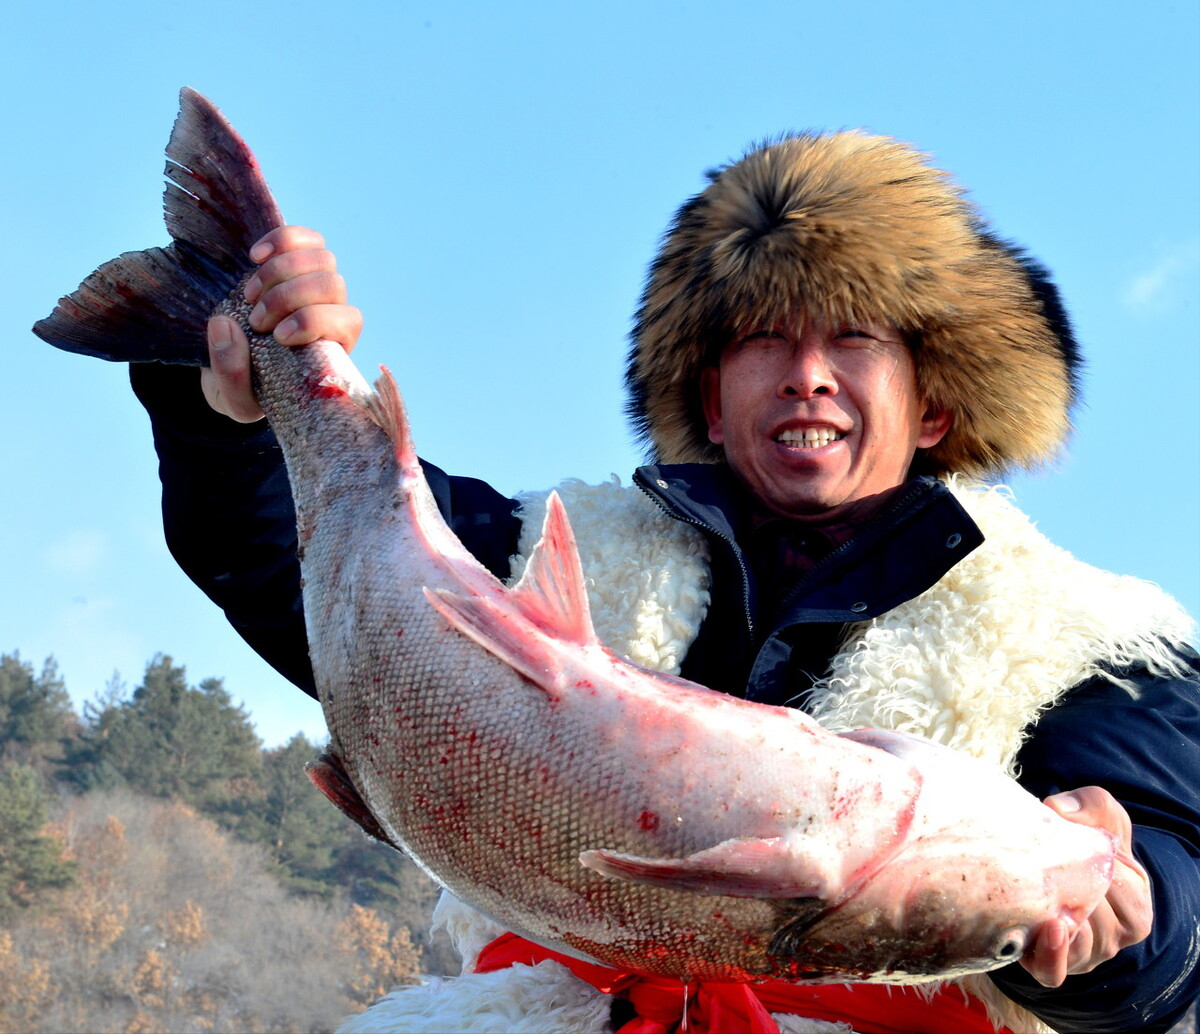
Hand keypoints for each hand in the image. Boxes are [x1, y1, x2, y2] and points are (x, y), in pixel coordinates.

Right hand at [202, 225, 362, 421]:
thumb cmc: (244, 389)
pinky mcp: (296, 265)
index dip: (313, 321)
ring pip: (323, 258)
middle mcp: (332, 314)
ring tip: (250, 295)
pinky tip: (255, 257)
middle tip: (256, 320)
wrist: (233, 367)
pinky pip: (304, 238)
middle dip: (289, 297)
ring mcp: (316, 287)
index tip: (277, 337)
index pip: (349, 320)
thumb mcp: (234, 400)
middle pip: (333, 284)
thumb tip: (224, 325)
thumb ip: (231, 375)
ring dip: (280, 271)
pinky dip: (281, 240)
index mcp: (333, 350)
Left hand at [1020, 786, 1152, 986]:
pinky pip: (1055, 973)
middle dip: (1068, 888)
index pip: (1120, 886)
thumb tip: (1059, 810)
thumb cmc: (1083, 841)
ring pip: (1075, 942)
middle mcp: (1116, 935)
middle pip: (1095, 916)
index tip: (1068, 842)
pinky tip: (1046, 929)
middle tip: (1040, 864)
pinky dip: (1051, 956)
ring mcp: (1087, 954)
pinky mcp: (1054, 966)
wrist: (1052, 866)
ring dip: (1054, 916)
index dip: (1090, 862)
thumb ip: (1090, 804)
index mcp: (1136, 903)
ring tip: (1037, 891)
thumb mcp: (1098, 814)